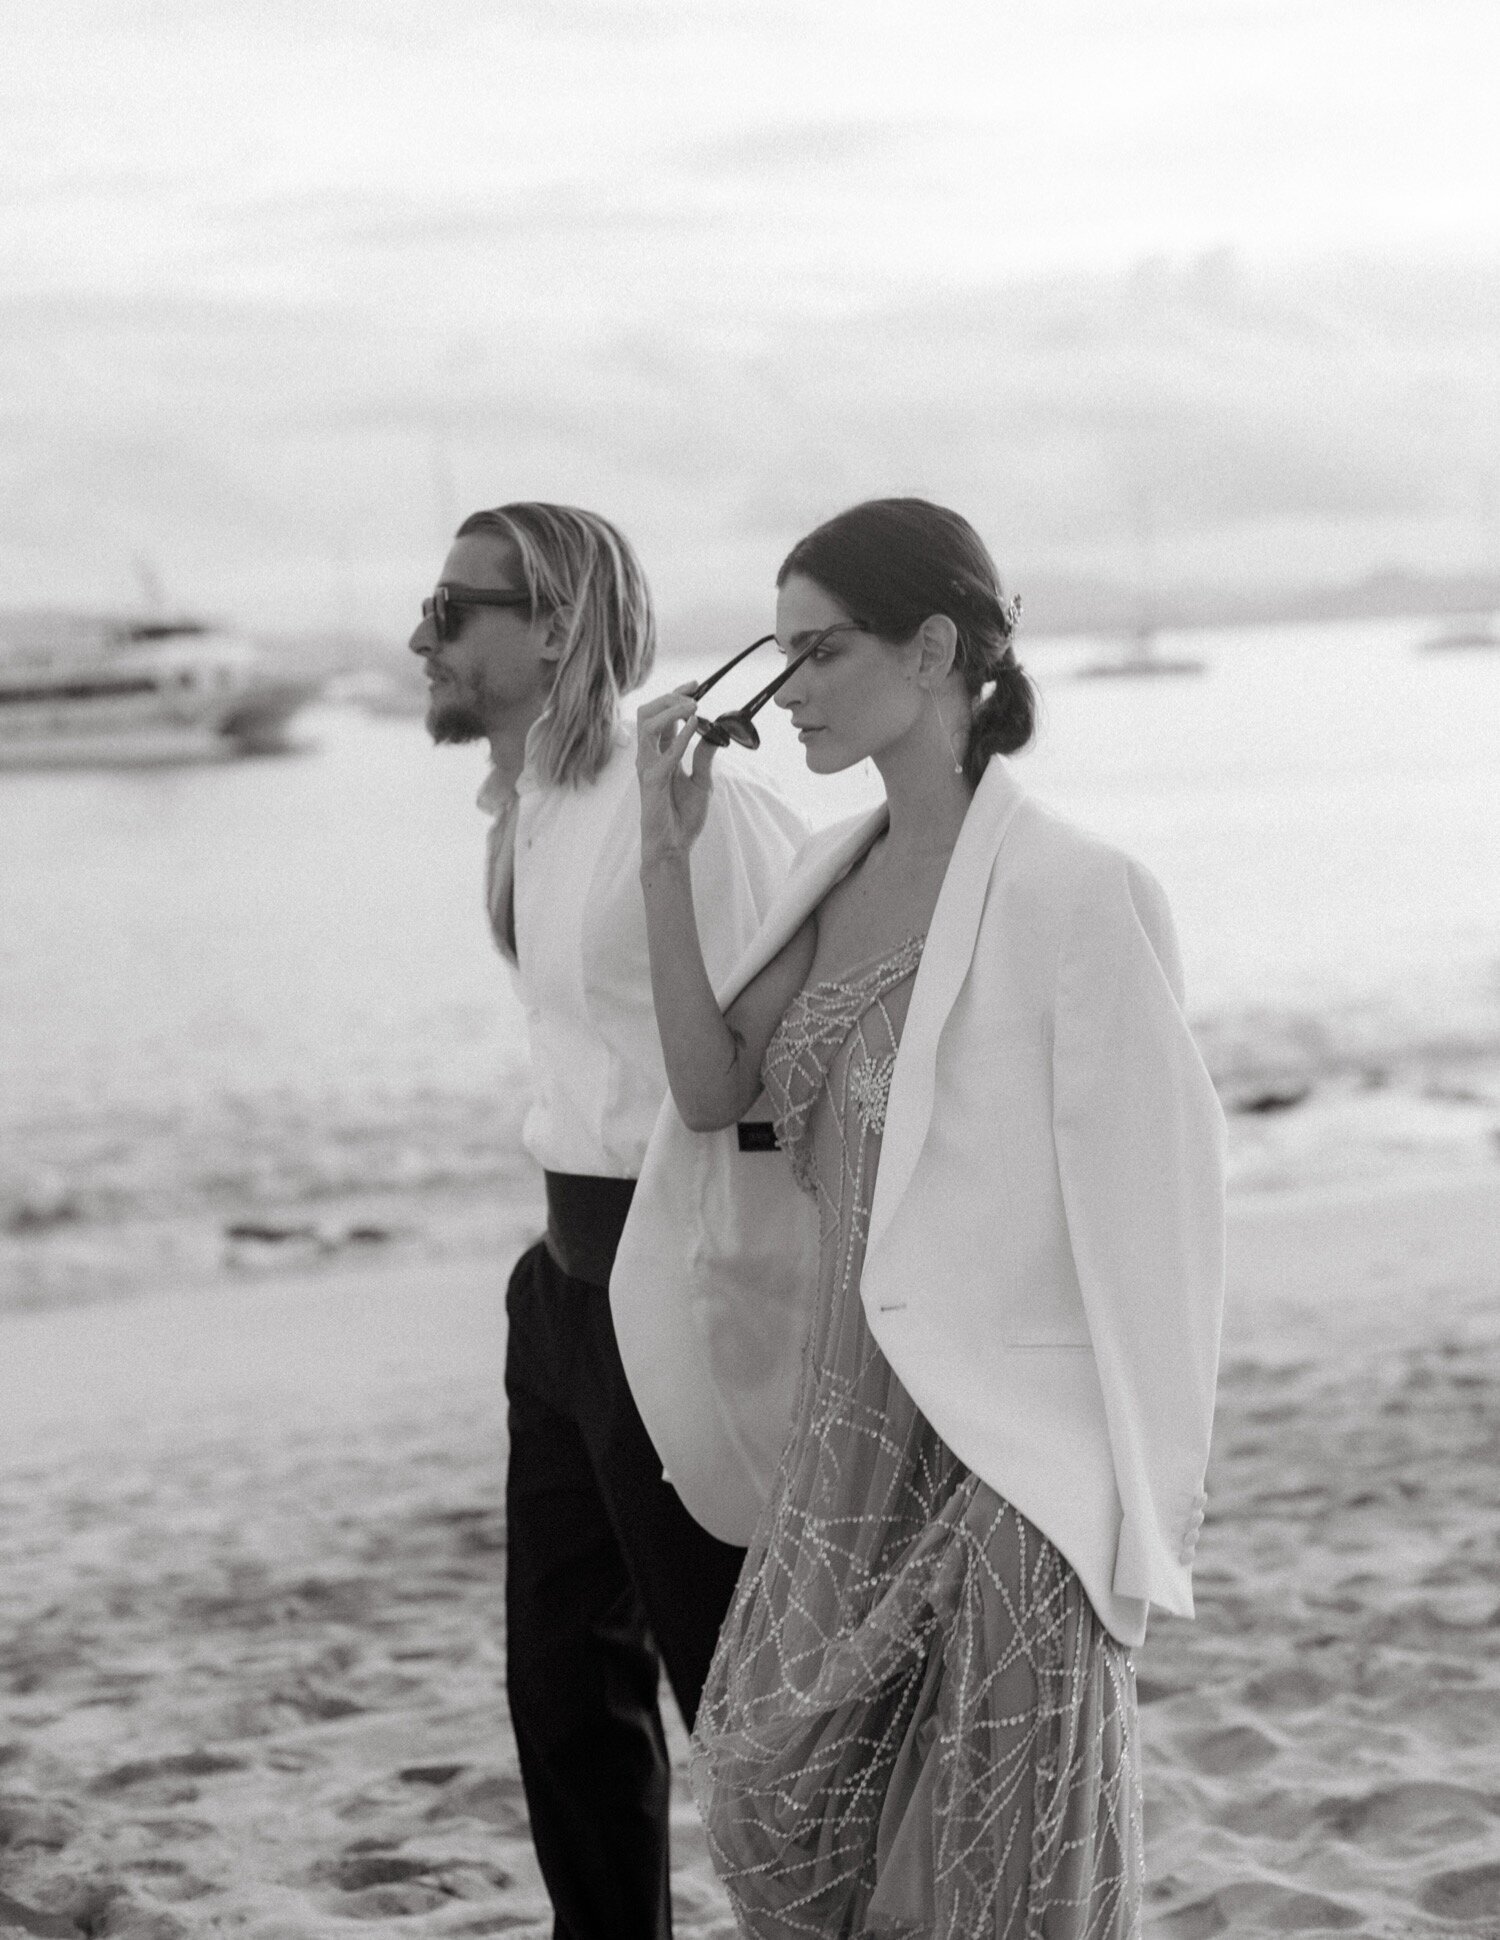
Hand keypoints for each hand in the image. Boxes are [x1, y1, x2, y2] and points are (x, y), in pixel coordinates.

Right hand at [636, 685, 719, 865]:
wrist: (674, 845)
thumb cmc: (682, 816)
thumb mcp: (702, 781)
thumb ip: (704, 756)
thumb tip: (714, 734)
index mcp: (660, 754)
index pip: (662, 715)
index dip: (675, 695)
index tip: (695, 684)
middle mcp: (649, 756)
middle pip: (648, 713)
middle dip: (670, 698)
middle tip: (694, 695)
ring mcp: (648, 767)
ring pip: (648, 725)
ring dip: (671, 710)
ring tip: (693, 705)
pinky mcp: (652, 782)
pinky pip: (664, 754)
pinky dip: (680, 736)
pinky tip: (696, 724)